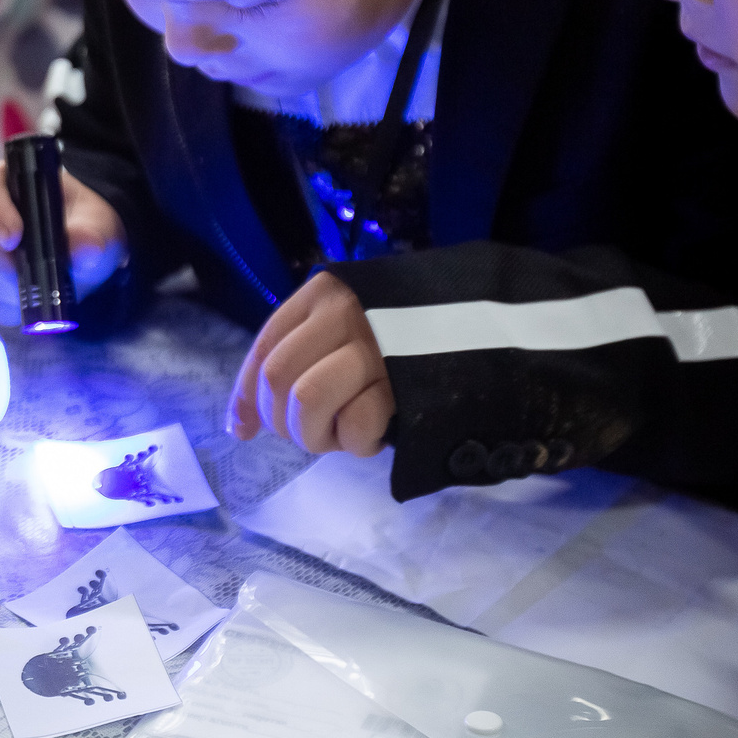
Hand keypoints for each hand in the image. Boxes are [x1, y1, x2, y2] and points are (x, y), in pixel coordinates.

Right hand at [0, 158, 127, 322]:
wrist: (83, 250)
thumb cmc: (85, 225)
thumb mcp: (98, 224)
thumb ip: (92, 233)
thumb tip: (85, 247)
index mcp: (5, 183)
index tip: (13, 238)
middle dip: (6, 264)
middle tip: (37, 278)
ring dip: (11, 288)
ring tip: (42, 288)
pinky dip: (7, 306)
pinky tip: (29, 300)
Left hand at [227, 270, 394, 454]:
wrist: (494, 325)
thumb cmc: (411, 334)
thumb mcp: (351, 328)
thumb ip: (304, 357)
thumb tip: (242, 422)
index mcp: (323, 295)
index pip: (265, 349)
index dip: (246, 396)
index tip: (244, 430)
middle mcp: (343, 312)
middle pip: (278, 379)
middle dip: (284, 423)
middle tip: (313, 436)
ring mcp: (375, 343)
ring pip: (307, 400)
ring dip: (317, 436)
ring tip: (344, 438)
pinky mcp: (405, 379)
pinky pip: (356, 423)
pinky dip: (357, 442)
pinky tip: (376, 436)